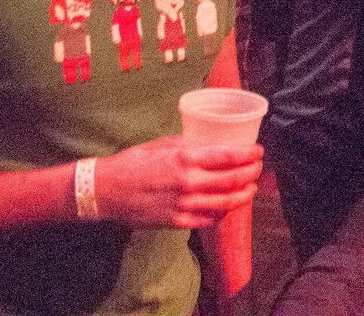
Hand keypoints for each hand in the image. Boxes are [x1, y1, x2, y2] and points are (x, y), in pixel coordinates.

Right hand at [95, 136, 262, 229]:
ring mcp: (184, 205)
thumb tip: (208, 141)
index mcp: (186, 159)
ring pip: (226, 203)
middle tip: (258, 168)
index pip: (229, 157)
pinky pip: (208, 219)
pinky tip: (227, 206)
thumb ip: (187, 145)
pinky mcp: (177, 221)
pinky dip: (222, 213)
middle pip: (233, 180)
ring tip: (251, 189)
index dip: (249, 155)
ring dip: (243, 195)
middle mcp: (188, 182)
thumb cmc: (132, 163)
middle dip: (252, 174)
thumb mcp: (162, 145)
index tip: (258, 151)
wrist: (104, 191)